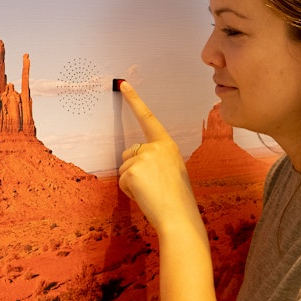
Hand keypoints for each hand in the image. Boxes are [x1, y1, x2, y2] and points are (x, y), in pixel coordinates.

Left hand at [117, 82, 200, 235]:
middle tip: (154, 186)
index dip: (135, 100)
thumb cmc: (178, 199)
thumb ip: (157, 159)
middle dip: (134, 169)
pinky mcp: (131, 171)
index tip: (123, 84)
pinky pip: (122, 181)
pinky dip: (129, 191)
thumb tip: (137, 162)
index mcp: (167, 144)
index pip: (148, 118)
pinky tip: (145, 196)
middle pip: (129, 153)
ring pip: (124, 168)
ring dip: (132, 182)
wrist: (179, 216)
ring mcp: (142, 157)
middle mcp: (154, 146)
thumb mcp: (173, 170)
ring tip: (151, 192)